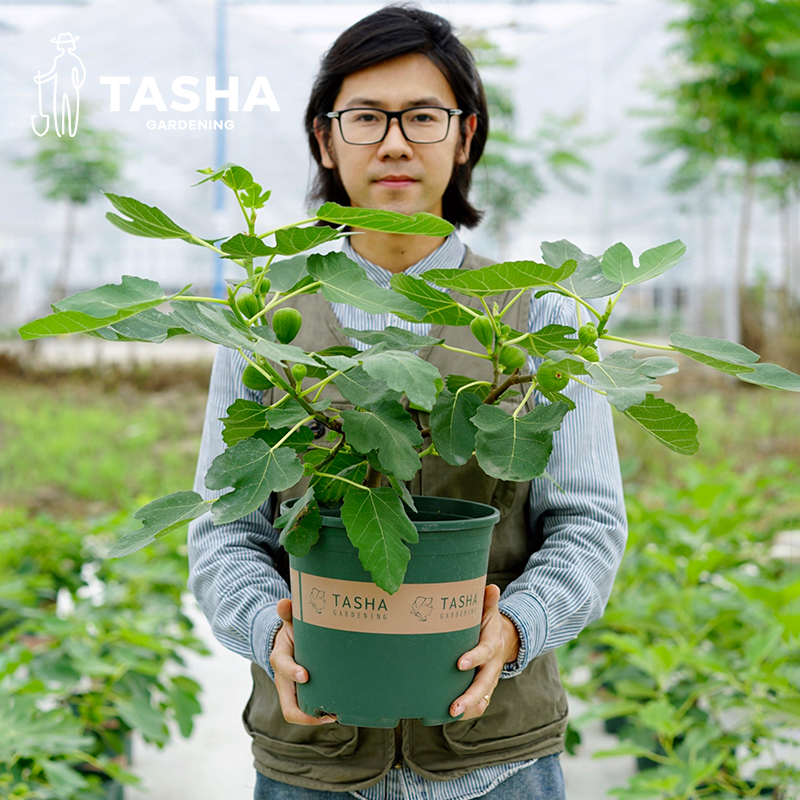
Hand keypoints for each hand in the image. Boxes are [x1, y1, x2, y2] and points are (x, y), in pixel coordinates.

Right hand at [269, 598, 336, 724]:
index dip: (292, 672)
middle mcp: (284, 679)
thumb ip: (288, 613)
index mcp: (279, 658)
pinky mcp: (302, 694)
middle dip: (306, 713)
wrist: (286, 642)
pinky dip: (320, 713)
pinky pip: (308, 708)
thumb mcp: (289, 621)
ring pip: (299, 712)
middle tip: (327, 712)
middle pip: (289, 706)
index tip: (305, 675)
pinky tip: (338, 711)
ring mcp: (293, 689)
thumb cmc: (292, 632)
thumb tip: (284, 602)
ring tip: (336, 714)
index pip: (282, 667)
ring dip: (315, 716)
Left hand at [449, 584, 519, 720]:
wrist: (505, 641)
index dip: (473, 658)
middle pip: (483, 685)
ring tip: (449, 716)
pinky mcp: (484, 689)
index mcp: (491, 646)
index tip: (459, 664)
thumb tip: (490, 587)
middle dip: (469, 697)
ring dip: (468, 710)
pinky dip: (467, 713)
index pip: (483, 653)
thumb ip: (488, 601)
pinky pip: (478, 705)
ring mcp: (488, 680)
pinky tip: (446, 716)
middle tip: (453, 707)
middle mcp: (491, 667)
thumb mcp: (489, 612)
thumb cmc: (489, 625)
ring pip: (482, 700)